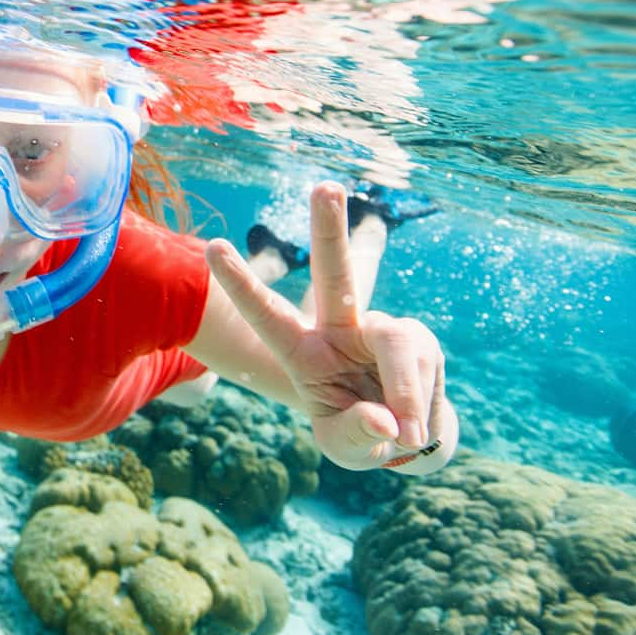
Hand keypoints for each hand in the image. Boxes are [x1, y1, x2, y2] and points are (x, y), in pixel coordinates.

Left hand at [205, 182, 456, 472]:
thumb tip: (384, 416)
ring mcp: (381, 330)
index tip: (213, 246)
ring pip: (400, 346)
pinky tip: (417, 429)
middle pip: (336, 274)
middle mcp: (340, 329)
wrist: (409, 438)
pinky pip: (423, 370)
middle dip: (330, 230)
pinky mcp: (416, 339)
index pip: (268, 315)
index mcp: (302, 352)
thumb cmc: (361, 434)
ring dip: (407, 393)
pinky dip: (423, 409)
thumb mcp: (347, 448)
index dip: (242, 284)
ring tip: (406, 436)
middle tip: (325, 186)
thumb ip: (356, 433)